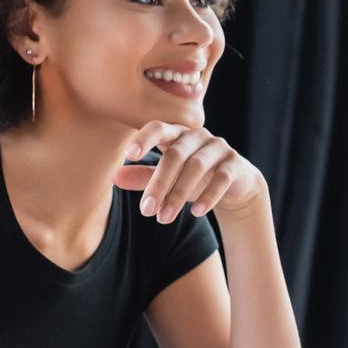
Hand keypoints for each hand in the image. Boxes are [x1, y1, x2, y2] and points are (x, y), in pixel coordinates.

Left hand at [112, 122, 266, 222]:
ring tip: (164, 218)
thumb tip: (113, 177)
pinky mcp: (235, 163)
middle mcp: (197, 135)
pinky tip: (196, 212)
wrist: (234, 184)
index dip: (144, 139)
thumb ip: (142, 176)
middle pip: (176, 155)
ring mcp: (218, 147)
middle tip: (146, 211)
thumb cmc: (193, 177)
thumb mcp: (166, 178)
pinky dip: (208, 196)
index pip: (158, 128)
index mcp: (176, 134)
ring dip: (179, 194)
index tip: (129, 155)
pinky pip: (221, 177)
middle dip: (159, 184)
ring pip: (197, 166)